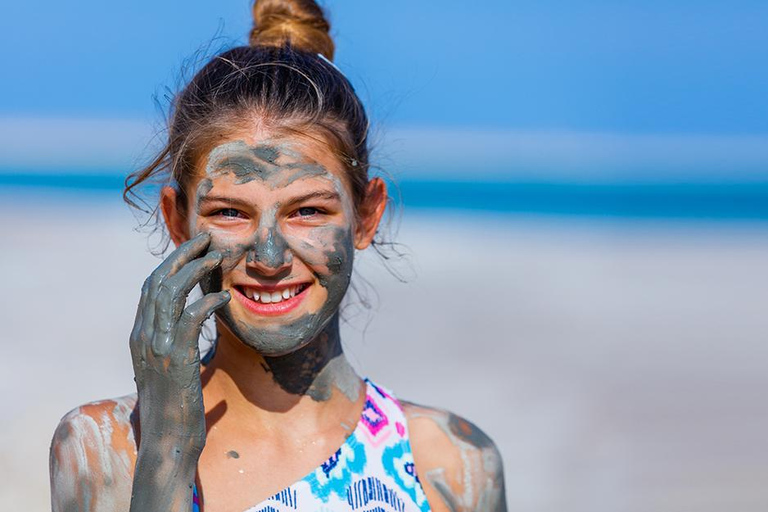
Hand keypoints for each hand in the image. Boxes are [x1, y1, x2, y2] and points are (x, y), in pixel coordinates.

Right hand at [129, 232, 229, 453]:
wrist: (168, 439)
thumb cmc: (175, 410)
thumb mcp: (172, 374)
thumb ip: (180, 353)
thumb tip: (198, 345)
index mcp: (141, 336)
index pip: (150, 288)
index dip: (171, 263)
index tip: (193, 249)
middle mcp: (143, 336)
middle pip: (158, 281)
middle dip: (182, 255)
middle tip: (206, 238)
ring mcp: (156, 346)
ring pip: (170, 293)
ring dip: (195, 270)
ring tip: (217, 256)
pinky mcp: (175, 358)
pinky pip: (190, 318)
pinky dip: (207, 302)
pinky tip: (224, 297)